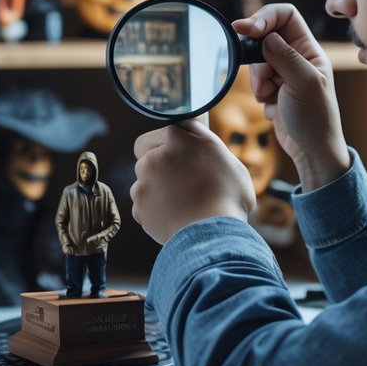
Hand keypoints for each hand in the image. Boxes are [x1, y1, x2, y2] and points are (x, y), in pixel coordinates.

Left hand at [131, 118, 254, 244]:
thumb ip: (204, 141)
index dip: (168, 146)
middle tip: (183, 183)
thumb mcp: (225, 156)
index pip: (161, 134)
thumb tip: (193, 130)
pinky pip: (144, 207)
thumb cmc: (228, 196)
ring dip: (157, 190)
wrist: (214, 234)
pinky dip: (155, 212)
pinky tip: (176, 217)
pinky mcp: (138, 207)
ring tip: (182, 204)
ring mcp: (143, 183)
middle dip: (160, 168)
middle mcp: (154, 157)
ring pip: (144, 183)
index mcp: (176, 139)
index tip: (176, 157)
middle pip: (148, 158)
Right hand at [232, 5, 350, 190]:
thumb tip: (266, 37)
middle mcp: (297, 57)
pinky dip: (258, 92)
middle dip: (258, 58)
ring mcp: (284, 73)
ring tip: (271, 97)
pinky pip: (255, 80)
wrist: (311, 151)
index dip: (265, 17)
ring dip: (258, 79)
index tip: (246, 29)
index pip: (286, 16)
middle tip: (262, 79)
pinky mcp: (273, 88)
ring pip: (256, 60)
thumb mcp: (304, 83)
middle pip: (265, 37)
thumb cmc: (316, 119)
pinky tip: (273, 106)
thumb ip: (285, 56)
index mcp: (310, 49)